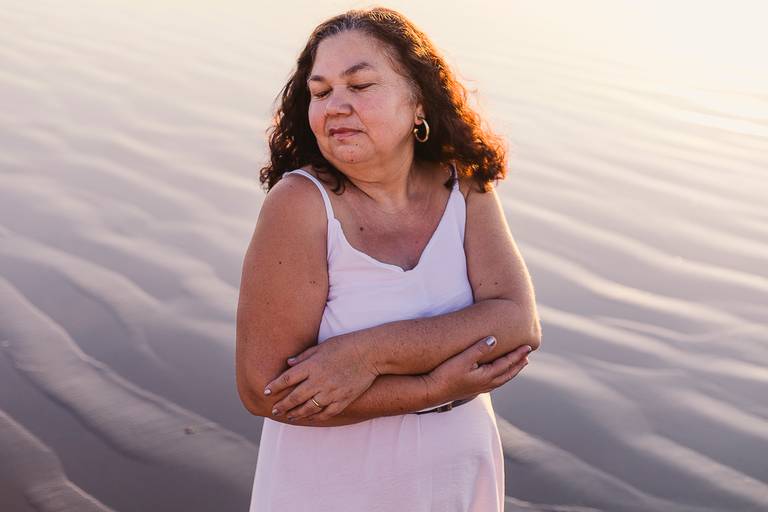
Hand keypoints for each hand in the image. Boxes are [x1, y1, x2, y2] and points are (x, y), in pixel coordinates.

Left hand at [263, 334, 378, 421]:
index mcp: (312, 366)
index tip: (266, 392)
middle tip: (274, 410)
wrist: (371, 353)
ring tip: (289, 416)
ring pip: (308, 408)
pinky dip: (316, 417)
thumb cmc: (346, 345)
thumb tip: (288, 363)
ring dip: (296, 413)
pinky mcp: (343, 399)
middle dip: (282, 405)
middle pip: (294, 397)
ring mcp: (331, 392)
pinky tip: (310, 418)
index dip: (274, 386)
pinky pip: (326, 413)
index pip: (287, 379)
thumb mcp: (322, 346)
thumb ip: (304, 356)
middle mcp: (319, 381)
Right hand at [424, 336, 531, 402]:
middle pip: (508, 373)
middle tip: (527, 355)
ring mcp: (479, 388)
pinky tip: (496, 376)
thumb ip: (479, 349)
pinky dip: (500, 377)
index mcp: (487, 376)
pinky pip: (493, 383)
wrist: (431, 391)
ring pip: (501, 379)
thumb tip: (494, 339)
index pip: (507, 363)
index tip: (528, 347)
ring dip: (510, 371)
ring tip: (516, 365)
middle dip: (518, 363)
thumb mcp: (462, 359)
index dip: (518, 354)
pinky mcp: (472, 390)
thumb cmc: (445, 374)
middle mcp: (486, 384)